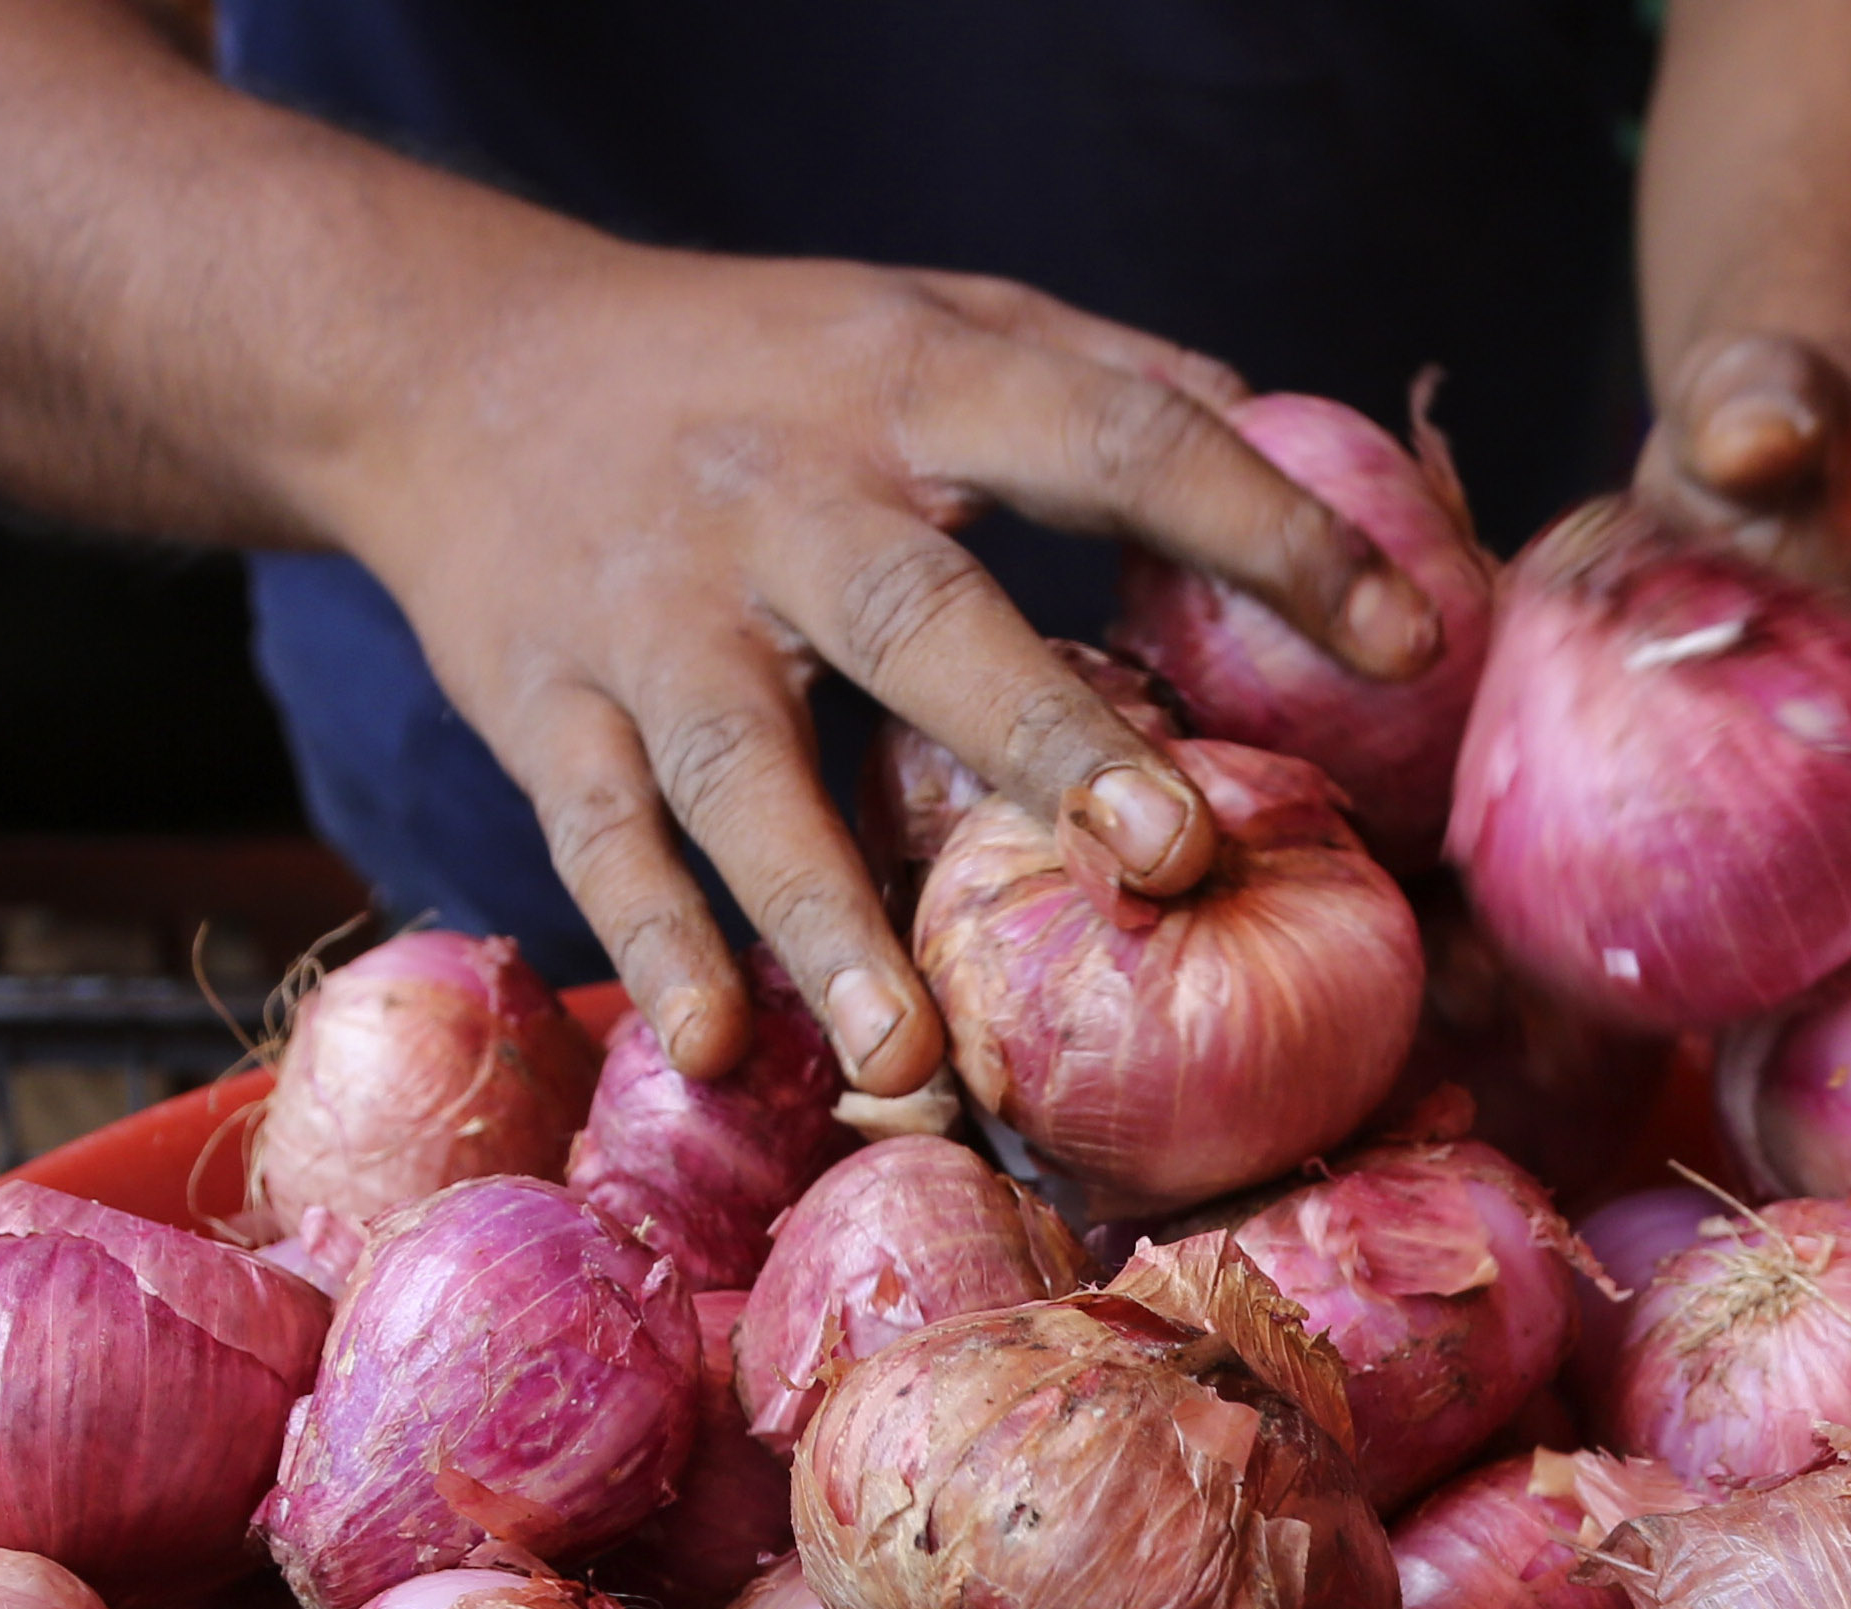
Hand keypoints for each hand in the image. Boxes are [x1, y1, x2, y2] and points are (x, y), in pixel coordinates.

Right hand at [328, 236, 1438, 1089]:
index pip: (1115, 437)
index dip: (1265, 524)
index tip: (1406, 639)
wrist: (444, 359)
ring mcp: (650, 613)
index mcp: (908, 384)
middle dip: (1049, 740)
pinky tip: (720, 1050)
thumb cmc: (746, 362)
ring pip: (741, 768)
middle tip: (1175, 857)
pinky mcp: (539, 706)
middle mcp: (777, 495)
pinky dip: (652, 946)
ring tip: (913, 1049)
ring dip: (823, 910)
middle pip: (924, 617)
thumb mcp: (923, 317)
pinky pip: (597, 839)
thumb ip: (1105, 377)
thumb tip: (1313, 445)